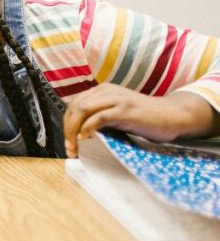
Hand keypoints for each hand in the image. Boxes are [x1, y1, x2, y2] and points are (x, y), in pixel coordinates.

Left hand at [63, 84, 218, 156]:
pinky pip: (99, 117)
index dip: (67, 124)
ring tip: (75, 148)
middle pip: (75, 108)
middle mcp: (106, 91)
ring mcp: (116, 99)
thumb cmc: (144, 119)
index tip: (69, 144)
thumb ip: (99, 117)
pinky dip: (88, 128)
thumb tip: (78, 134)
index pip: (74, 106)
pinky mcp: (125, 109)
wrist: (173, 116)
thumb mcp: (116, 114)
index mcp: (101, 91)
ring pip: (82, 110)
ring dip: (74, 131)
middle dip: (67, 129)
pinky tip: (86, 139)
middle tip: (70, 149)